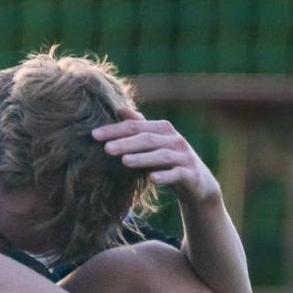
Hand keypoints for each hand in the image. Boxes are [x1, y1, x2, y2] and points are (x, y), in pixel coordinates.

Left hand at [93, 110, 221, 207]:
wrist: (198, 184)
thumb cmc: (169, 161)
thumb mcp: (155, 142)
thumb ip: (139, 127)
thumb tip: (120, 109)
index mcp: (163, 129)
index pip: (135, 126)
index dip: (115, 130)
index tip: (94, 135)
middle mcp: (175, 139)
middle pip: (147, 139)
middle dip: (126, 143)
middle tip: (106, 149)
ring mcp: (184, 157)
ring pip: (162, 156)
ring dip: (143, 158)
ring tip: (124, 162)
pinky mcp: (191, 175)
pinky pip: (177, 175)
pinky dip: (165, 176)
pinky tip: (152, 179)